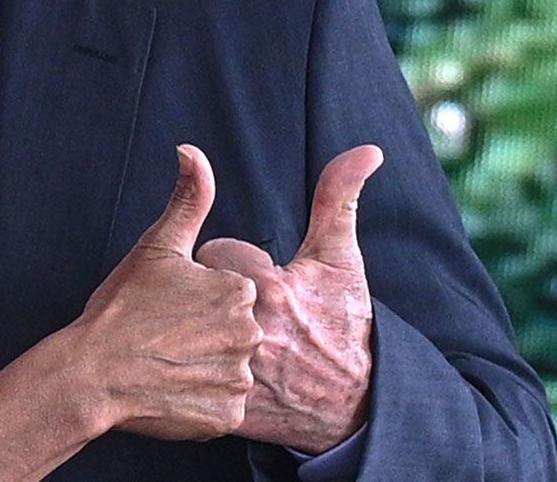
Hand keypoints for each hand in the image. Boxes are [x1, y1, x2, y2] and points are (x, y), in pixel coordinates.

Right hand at [62, 145, 261, 441]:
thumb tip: (191, 152)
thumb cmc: (120, 308)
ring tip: (167, 363)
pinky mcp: (225, 416)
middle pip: (235, 333)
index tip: (170, 310)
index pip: (232, 296)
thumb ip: (188, 197)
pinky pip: (222, 405)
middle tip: (165, 338)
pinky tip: (172, 389)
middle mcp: (249, 335)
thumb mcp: (156, 246)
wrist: (91, 373)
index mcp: (239, 291)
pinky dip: (201, 401)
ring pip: (230, 369)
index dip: (198, 302)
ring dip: (205, 369)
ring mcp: (238, 379)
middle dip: (206, 336)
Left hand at [196, 145, 383, 454]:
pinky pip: (190, 376)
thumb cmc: (344, 324)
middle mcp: (252, 329)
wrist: (356, 404)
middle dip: (210, 297)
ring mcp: (240, 372)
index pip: (216, 254)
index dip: (232, 265)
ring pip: (189, 332)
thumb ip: (339, 197)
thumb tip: (367, 149)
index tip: (258, 280)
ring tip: (225, 339)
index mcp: (272, 287)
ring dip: (198, 333)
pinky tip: (217, 371)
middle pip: (197, 292)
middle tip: (245, 311)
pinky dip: (196, 374)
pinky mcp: (230, 408)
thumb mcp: (341, 259)